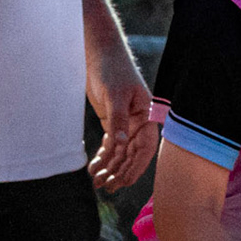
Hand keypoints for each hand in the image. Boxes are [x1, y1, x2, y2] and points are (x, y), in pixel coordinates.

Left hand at [87, 43, 157, 191]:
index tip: (124, 181)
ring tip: (98, 183)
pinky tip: (94, 169)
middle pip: (131, 154)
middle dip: (120, 171)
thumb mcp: (114, 95)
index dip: (136, 167)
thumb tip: (120, 144)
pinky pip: (110, 145)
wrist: (100, 53)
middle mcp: (138, 123)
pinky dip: (103, 158)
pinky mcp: (112, 122)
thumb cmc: (112, 69)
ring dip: (110, 168)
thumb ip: (118, 120)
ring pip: (119, 153)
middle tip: (107, 187)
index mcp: (147, 117)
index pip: (145, 148)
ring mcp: (125, 124)